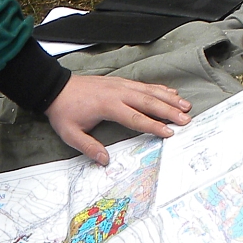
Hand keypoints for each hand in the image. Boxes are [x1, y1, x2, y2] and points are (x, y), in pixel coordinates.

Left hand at [44, 73, 190, 165]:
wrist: (56, 88)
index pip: (135, 118)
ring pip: (149, 91)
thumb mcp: (70, 133)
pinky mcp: (120, 82)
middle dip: (169, 111)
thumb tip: (105, 161)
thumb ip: (88, 147)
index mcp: (108, 106)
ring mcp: (120, 85)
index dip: (153, 126)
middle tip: (186, 120)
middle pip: (148, 102)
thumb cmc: (64, 111)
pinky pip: (144, 85)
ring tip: (186, 106)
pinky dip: (160, 89)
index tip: (168, 133)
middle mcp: (118, 93)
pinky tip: (171, 93)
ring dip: (169, 98)